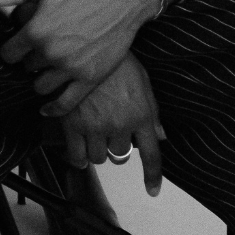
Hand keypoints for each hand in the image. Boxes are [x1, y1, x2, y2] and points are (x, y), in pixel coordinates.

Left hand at [0, 0, 159, 108]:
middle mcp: (50, 53)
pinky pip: (66, 103)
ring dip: (41, 79)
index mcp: (36, 31)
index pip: (9, 53)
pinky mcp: (90, 78)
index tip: (16, 47)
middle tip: (38, 53)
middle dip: (30, 60)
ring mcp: (71, 68)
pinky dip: (54, 108)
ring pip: (41, 86)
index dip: (11, 50)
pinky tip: (46, 109)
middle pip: (26, 68)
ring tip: (47, 70)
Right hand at [51, 52, 165, 192]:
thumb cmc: (116, 61)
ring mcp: (96, 127)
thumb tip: (161, 135)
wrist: (85, 43)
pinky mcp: (73, 124)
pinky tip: (78, 149)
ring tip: (92, 135)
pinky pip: (76, 156)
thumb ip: (151, 111)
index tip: (152, 191)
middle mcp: (120, 125)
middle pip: (120, 156)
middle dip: (116, 149)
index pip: (152, 155)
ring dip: (96, 150)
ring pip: (98, 158)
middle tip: (109, 134)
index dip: (152, 176)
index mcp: (142, 115)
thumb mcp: (142, 82)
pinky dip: (77, 157)